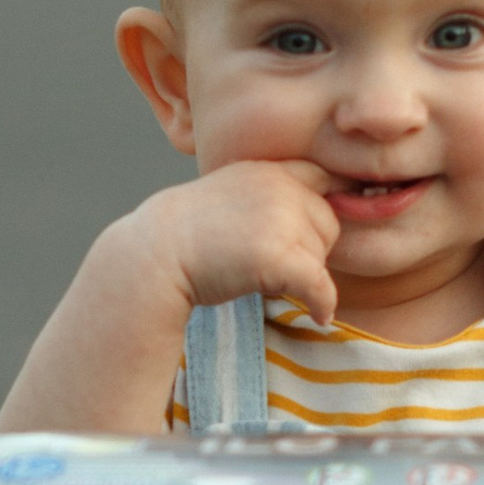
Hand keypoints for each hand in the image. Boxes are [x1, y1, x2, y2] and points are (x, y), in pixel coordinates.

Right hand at [127, 159, 342, 329]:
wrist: (155, 254)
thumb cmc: (190, 233)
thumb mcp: (232, 193)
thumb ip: (270, 195)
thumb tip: (323, 207)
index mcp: (269, 170)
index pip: (324, 179)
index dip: (328, 205)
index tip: (325, 230)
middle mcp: (280, 187)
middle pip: (328, 223)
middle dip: (310, 247)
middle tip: (273, 264)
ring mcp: (280, 219)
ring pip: (322, 256)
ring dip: (304, 273)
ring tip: (265, 277)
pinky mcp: (278, 255)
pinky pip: (319, 284)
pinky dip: (322, 303)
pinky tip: (317, 314)